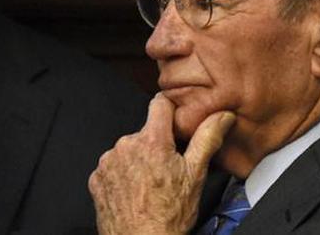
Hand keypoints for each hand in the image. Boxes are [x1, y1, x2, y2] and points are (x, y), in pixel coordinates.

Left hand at [89, 93, 234, 234]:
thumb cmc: (168, 217)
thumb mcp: (195, 175)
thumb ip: (208, 138)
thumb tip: (222, 116)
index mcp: (152, 141)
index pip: (159, 103)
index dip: (171, 109)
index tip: (175, 121)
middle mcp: (126, 146)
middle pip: (145, 131)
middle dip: (156, 144)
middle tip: (168, 168)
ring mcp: (108, 162)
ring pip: (128, 149)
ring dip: (138, 159)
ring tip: (150, 184)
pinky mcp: (96, 178)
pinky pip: (113, 166)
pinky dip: (123, 174)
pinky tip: (135, 191)